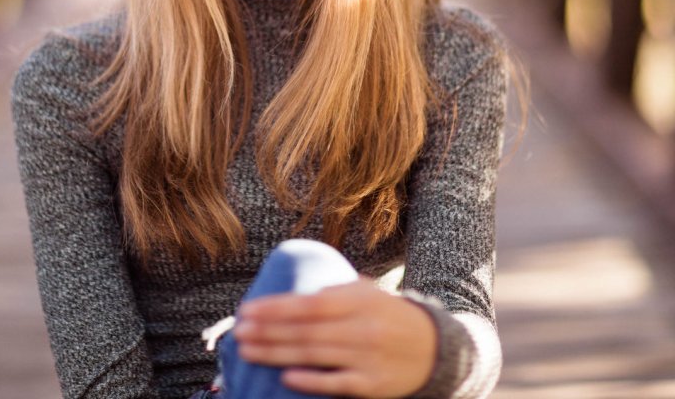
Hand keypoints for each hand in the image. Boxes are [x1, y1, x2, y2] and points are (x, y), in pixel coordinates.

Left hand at [232, 278, 437, 397]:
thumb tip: (294, 290)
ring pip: (314, 356)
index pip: (309, 304)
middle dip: (267, 331)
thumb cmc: (390, 317)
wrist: (436, 350)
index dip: (275, 307)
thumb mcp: (369, 293)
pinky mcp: (372, 385)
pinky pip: (336, 383)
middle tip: (238, 332)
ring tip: (248, 350)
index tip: (247, 309)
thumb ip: (335, 290)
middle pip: (306, 331)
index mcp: (359, 301)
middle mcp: (362, 328)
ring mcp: (367, 358)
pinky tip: (286, 377)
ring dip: (276, 354)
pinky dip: (311, 380)